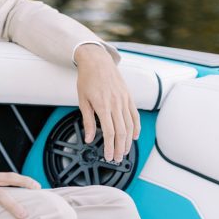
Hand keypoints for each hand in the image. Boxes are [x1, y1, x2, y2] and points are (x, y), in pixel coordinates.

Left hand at [74, 43, 140, 162]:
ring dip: (128, 141)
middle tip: (117, 158)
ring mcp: (124, 100)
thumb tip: (88, 138)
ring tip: (124, 151)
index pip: (109, 132)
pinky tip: (134, 136)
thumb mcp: (82, 100)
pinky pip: (135, 115)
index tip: (108, 156)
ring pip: (130, 125)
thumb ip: (87, 120)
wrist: (97, 61)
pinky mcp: (128, 97)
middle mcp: (115, 104)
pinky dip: (136, 127)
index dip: (109, 147)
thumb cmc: (87, 79)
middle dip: (119, 148)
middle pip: (121, 132)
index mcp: (102, 105)